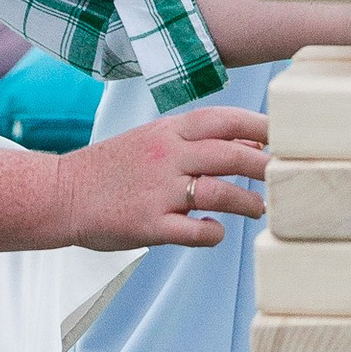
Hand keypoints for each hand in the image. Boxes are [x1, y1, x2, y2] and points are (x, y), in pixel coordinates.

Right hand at [47, 102, 269, 249]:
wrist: (61, 193)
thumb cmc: (114, 168)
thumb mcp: (155, 141)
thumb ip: (200, 142)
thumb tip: (254, 145)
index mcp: (168, 131)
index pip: (224, 119)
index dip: (260, 125)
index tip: (288, 135)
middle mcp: (166, 156)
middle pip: (231, 155)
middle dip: (266, 166)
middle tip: (289, 176)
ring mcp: (158, 191)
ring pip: (220, 193)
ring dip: (249, 202)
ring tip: (261, 208)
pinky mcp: (149, 224)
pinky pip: (195, 231)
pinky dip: (214, 232)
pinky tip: (216, 231)